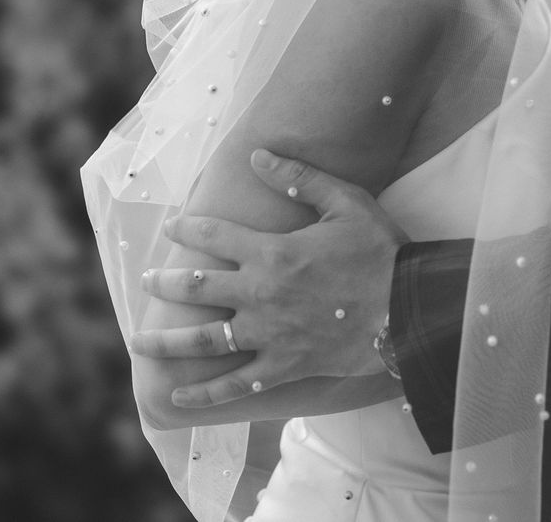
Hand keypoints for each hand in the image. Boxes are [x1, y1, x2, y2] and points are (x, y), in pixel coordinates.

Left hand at [130, 149, 408, 409]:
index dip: (187, 228)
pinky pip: (237, 385)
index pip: (213, 235)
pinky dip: (206, 393)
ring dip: (167, 341)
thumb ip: (299, 176)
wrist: (410, 310)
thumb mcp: (345, 201)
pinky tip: (179, 396)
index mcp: (272, 251)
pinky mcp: (284, 367)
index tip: (171, 227)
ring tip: (139, 341)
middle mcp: (261, 293)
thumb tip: (257, 154)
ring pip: (204, 340)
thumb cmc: (381, 252)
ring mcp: (269, 335)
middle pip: (196, 289)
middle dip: (164, 284)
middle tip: (145, 282)